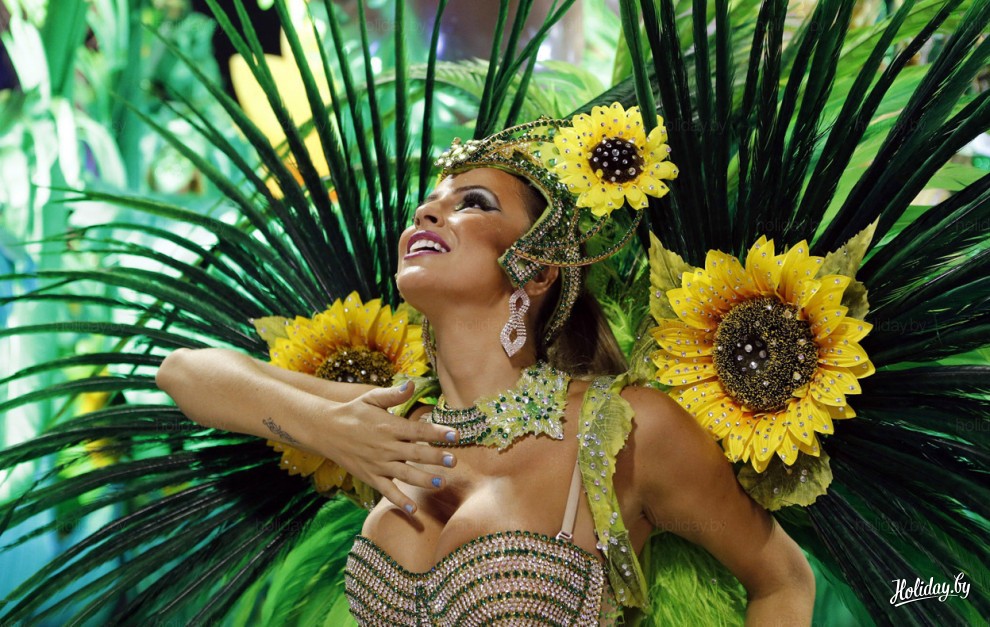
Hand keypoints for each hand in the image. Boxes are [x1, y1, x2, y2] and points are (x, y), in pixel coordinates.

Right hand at [322, 382, 457, 513]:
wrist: (326, 430)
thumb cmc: (353, 412)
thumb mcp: (371, 398)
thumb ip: (393, 393)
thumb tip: (412, 384)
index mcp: (389, 426)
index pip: (418, 430)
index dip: (437, 432)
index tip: (455, 435)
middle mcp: (386, 447)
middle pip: (416, 453)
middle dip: (436, 458)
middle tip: (454, 461)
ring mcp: (379, 464)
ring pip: (405, 474)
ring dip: (424, 480)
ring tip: (441, 483)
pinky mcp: (371, 477)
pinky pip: (387, 491)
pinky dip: (400, 501)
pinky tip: (414, 511)